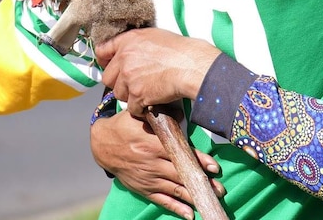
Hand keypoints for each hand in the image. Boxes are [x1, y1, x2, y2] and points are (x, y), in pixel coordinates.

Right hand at [91, 110, 224, 219]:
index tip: (214, 167)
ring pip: (175, 189)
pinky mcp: (143, 188)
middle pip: (181, 174)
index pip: (180, 153)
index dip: (198, 160)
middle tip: (220, 189)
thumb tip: (182, 113)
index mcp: (153, 143)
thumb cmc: (126, 126)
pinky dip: (176, 208)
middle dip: (202, 182)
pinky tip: (189, 214)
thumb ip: (162, 115)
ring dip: (194, 196)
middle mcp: (152, 162)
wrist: (102, 145)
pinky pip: (162, 200)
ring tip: (210, 200)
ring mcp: (148, 177)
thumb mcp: (140, 115)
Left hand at [95, 28, 220, 116]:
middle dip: (119, 83)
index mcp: (128, 41)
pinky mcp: (137, 95)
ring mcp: (129, 78)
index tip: (109, 66)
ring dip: (131, 96)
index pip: (102, 51)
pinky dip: (142, 109)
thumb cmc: (180, 50)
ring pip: (119, 94)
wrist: (192, 66)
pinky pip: (132, 108)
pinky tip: (153, 103)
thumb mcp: (154, 36)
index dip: (105, 61)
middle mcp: (124, 58)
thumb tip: (130, 53)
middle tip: (133, 84)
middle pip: (108, 78)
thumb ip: (136, 43)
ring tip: (147, 93)